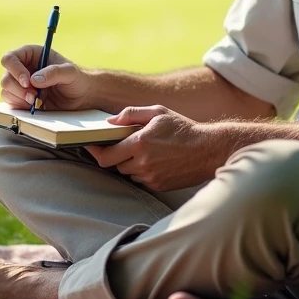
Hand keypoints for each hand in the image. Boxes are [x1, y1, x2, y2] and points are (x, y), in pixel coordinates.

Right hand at [0, 44, 92, 111]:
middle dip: (18, 89)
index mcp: (31, 55)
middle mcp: (22, 68)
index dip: (15, 70)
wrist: (82, 97)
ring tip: (37, 101)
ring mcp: (20, 84)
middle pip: (6, 77)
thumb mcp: (70, 72)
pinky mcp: (21, 99)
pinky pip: (11, 102)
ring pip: (6, 91)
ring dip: (19, 98)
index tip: (27, 82)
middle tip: (34, 96)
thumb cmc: (77, 79)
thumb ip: (54, 72)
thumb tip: (34, 80)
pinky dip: (20, 105)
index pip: (10, 58)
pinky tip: (35, 106)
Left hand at [86, 106, 223, 190]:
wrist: (208, 149)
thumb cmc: (183, 128)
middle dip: (118, 155)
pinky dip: (144, 171)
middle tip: (127, 145)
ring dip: (131, 164)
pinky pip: (142, 179)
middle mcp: (143, 162)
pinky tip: (157, 160)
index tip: (91, 146)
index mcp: (140, 143)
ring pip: (129, 173)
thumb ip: (131, 114)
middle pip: (116, 165)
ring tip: (147, 151)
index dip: (96, 151)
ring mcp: (151, 176)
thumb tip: (110, 121)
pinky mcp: (158, 185)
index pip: (106, 155)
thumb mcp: (158, 112)